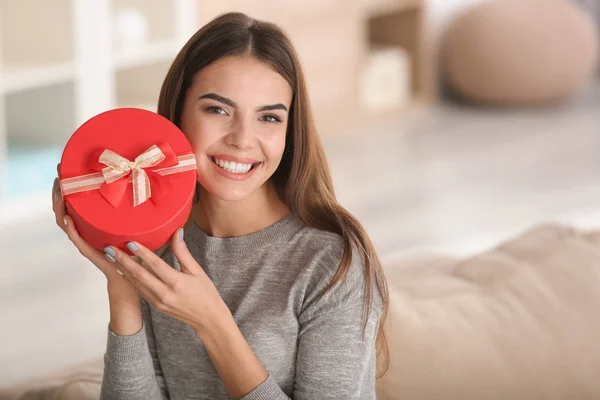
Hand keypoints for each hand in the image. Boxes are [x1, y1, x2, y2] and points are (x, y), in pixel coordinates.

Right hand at [51, 164, 137, 303]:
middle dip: (60, 192)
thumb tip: (150, 188)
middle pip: (66, 210)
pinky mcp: (92, 253)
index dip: (70, 189)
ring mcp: (87, 242)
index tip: (68, 170)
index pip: (76, 205)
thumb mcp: (136, 225)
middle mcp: (87, 232)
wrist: (134, 280)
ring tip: (60, 191)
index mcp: (95, 225)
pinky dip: (71, 230)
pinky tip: (67, 218)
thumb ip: (138, 210)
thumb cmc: (136, 253)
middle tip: (60, 174)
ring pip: (66, 223)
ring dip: (61, 206)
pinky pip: (79, 241)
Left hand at [103, 230, 227, 334]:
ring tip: (110, 255)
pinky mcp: (154, 305)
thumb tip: (177, 232)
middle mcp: (164, 293)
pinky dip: (128, 278)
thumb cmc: (205, 293)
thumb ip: (183, 252)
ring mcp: (157, 301)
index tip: (130, 242)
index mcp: (177, 283)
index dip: (142, 253)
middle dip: (122, 260)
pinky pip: (138, 289)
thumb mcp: (197, 271)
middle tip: (109, 247)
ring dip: (121, 269)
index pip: (155, 265)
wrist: (207, 319)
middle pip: (139, 275)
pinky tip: (121, 269)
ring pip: (135, 283)